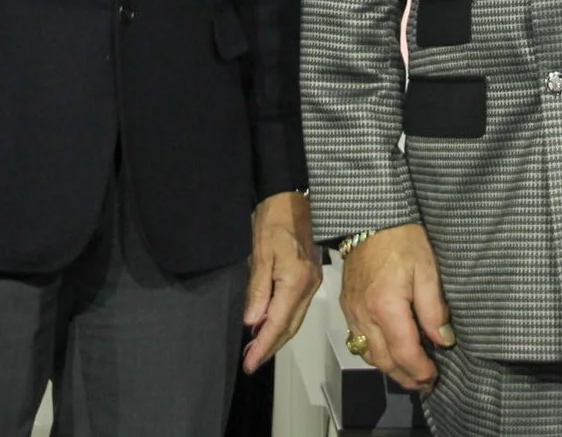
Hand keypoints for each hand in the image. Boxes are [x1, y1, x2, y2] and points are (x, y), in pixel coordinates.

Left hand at [240, 191, 320, 371]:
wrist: (292, 198)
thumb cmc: (274, 221)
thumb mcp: (260, 254)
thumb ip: (258, 290)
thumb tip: (252, 322)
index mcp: (296, 282)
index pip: (277, 324)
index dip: (263, 346)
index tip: (249, 363)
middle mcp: (309, 286)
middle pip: (289, 327)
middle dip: (270, 347)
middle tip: (251, 362)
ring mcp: (312, 283)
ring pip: (295, 320)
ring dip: (276, 336)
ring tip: (257, 349)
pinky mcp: (311, 277)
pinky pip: (297, 308)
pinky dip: (283, 321)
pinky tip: (270, 325)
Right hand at [337, 223, 453, 392]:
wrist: (370, 218)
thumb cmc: (401, 239)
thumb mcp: (427, 270)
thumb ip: (434, 309)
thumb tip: (443, 341)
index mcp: (385, 307)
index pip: (404, 353)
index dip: (420, 371)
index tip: (434, 377)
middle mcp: (364, 315)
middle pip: (384, 361)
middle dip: (406, 377)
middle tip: (425, 383)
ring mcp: (352, 312)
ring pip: (369, 354)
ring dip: (390, 368)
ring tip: (411, 372)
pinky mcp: (348, 306)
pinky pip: (359, 340)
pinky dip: (375, 353)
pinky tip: (390, 351)